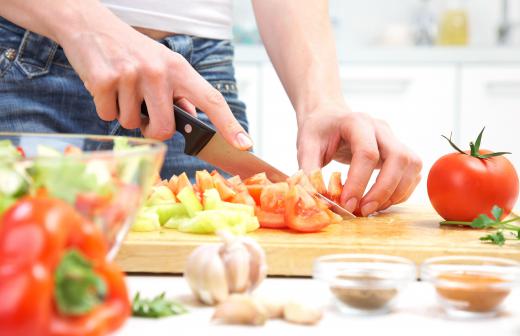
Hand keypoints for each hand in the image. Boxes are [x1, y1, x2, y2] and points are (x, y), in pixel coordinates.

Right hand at [57, 8, 250, 148]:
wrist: (90, 25)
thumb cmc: (132, 51)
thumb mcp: (163, 65)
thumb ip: (179, 93)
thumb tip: (191, 118)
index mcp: (179, 69)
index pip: (211, 100)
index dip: (230, 125)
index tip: (245, 145)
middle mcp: (159, 71)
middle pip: (164, 129)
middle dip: (153, 129)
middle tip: (143, 111)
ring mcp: (132, 75)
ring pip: (132, 125)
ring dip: (126, 114)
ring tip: (122, 88)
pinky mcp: (105, 80)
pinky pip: (108, 116)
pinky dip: (105, 107)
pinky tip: (106, 86)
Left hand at [297, 103, 421, 215]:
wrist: (329, 116)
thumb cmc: (318, 130)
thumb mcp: (306, 145)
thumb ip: (309, 170)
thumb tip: (316, 198)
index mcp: (356, 122)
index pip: (367, 153)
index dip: (359, 182)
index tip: (347, 204)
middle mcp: (380, 128)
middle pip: (399, 158)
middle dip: (384, 190)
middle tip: (364, 210)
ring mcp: (393, 138)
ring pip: (411, 165)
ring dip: (396, 192)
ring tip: (372, 208)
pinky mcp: (398, 151)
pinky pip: (412, 173)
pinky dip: (401, 191)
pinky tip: (381, 201)